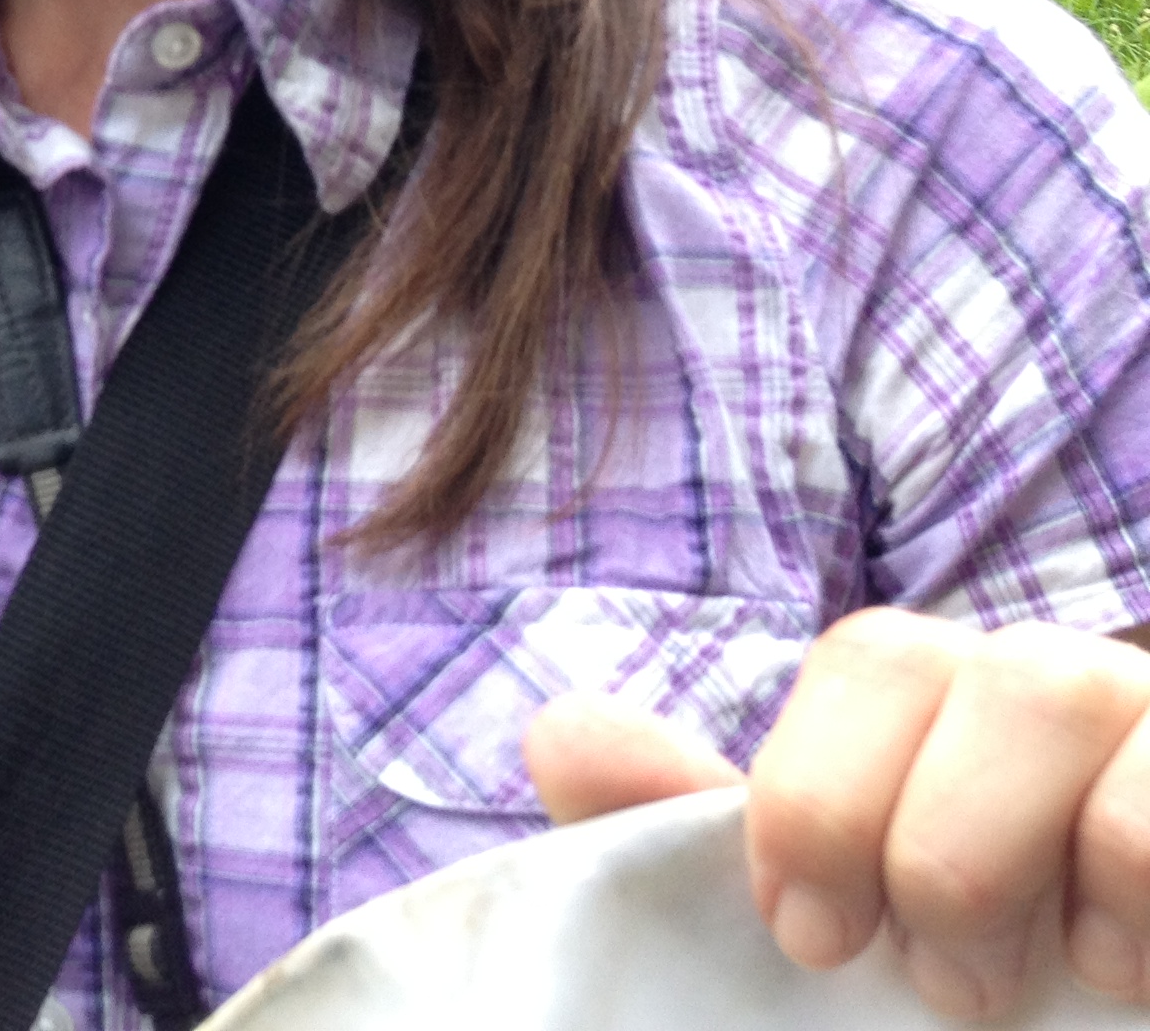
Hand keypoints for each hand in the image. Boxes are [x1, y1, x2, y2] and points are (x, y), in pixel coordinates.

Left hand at [527, 610, 1149, 1019]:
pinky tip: (1128, 978)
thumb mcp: (825, 926)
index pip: (873, 659)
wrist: (1072, 1028)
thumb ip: (692, 838)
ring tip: (1043, 986)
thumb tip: (562, 736)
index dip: (819, 797)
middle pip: (980, 669)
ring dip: (1026, 869)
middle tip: (946, 991)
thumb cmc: (959, 986)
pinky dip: (1137, 897)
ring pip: (1066, 695)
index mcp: (954, 702)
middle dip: (936, 851)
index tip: (810, 938)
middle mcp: (1065, 689)